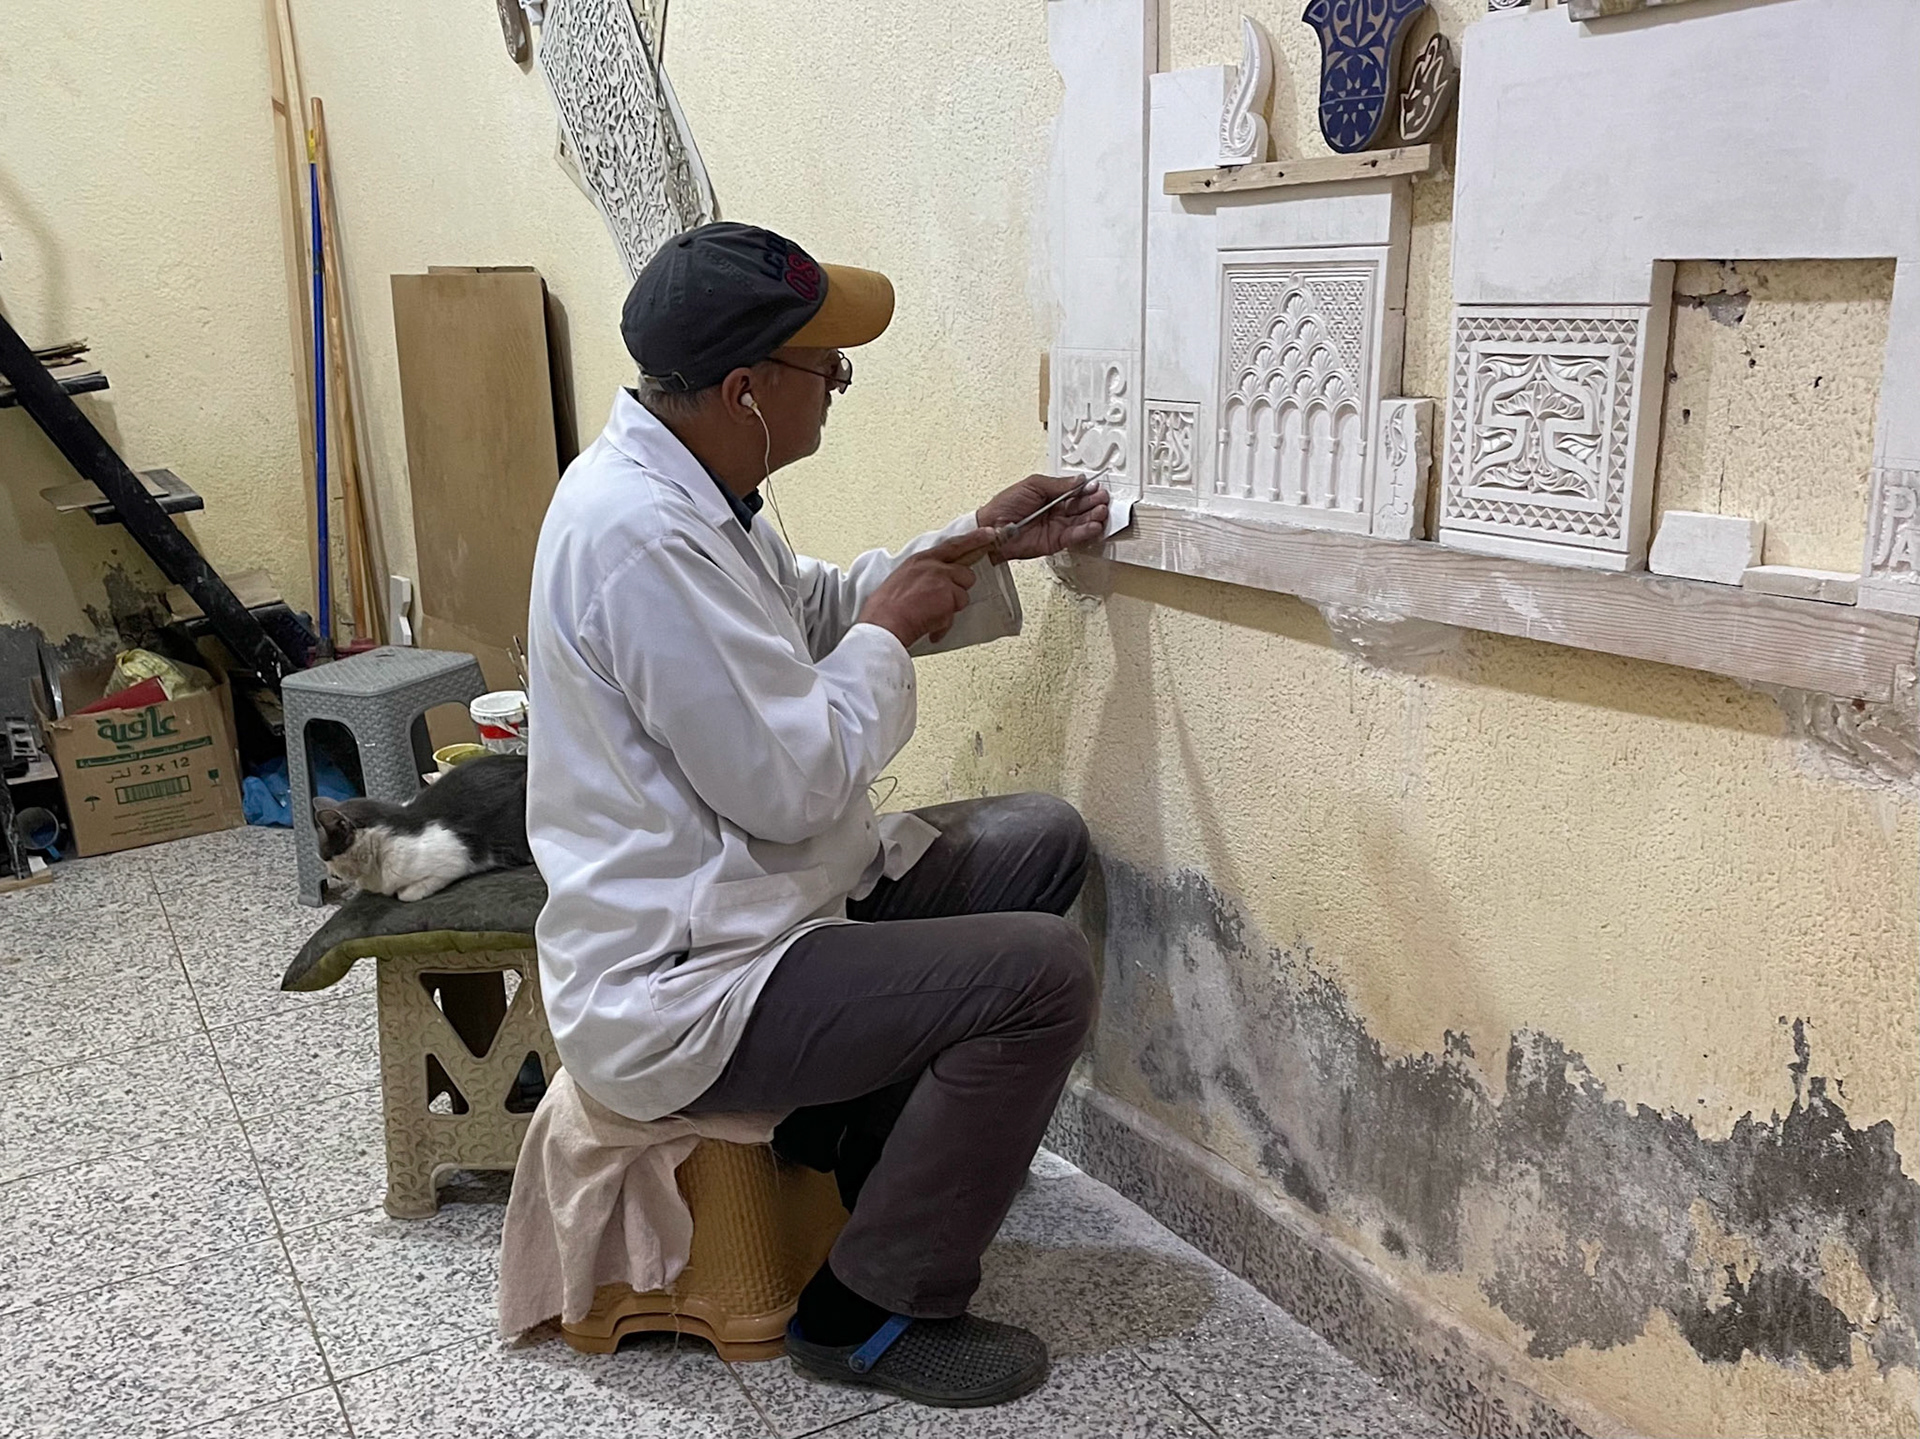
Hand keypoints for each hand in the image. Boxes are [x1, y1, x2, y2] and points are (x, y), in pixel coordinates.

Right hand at [860, 529, 990, 647]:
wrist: (884, 623)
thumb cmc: (887, 609)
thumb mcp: (902, 582)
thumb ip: (922, 578)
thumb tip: (933, 588)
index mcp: (920, 560)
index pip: (952, 545)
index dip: (973, 539)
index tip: (988, 534)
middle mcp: (933, 565)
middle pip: (964, 572)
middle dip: (958, 588)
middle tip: (946, 597)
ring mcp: (942, 578)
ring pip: (963, 593)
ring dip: (951, 606)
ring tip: (930, 612)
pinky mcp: (948, 594)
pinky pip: (957, 609)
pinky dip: (946, 620)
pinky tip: (930, 622)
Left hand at [976, 473, 1109, 559]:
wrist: (992, 528)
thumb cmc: (1005, 505)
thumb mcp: (1032, 485)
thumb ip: (1057, 484)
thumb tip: (1078, 480)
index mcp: (1051, 495)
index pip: (1075, 492)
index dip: (1086, 490)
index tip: (1096, 486)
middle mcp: (1056, 511)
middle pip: (1081, 506)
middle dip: (1094, 502)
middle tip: (1103, 498)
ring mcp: (1057, 527)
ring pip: (1081, 521)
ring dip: (1094, 516)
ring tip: (1101, 511)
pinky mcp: (1056, 542)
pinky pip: (1074, 536)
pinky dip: (1086, 531)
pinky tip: (1094, 525)